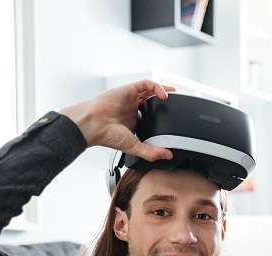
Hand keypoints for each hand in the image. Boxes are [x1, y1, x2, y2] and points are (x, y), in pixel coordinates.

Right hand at [58, 80, 175, 161]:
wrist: (93, 124)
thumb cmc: (107, 135)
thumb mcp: (135, 147)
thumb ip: (152, 152)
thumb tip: (168, 156)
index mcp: (134, 121)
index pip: (151, 116)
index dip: (163, 116)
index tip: (173, 119)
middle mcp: (132, 108)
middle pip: (152, 100)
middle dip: (165, 101)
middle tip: (178, 103)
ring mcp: (130, 98)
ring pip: (150, 90)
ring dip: (163, 90)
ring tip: (174, 94)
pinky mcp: (128, 89)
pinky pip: (145, 84)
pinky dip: (156, 87)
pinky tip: (163, 95)